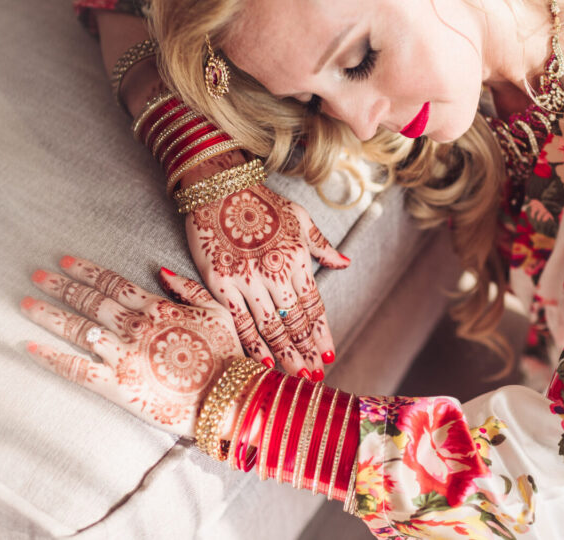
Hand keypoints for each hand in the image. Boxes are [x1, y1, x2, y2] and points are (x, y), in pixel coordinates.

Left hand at [20, 255, 242, 436]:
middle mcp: (132, 327)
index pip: (111, 283)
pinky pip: (75, 369)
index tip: (64, 262)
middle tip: (36, 275)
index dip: (85, 270)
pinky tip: (30, 347)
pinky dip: (51, 357)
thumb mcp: (216, 310)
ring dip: (48, 315)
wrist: (226, 395)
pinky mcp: (114, 385)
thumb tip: (159, 271)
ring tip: (25, 304)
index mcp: (155, 308)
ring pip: (76, 329)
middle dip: (59, 286)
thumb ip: (187, 288)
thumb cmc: (226, 354)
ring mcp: (121, 355)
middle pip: (88, 301)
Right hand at [180, 182, 348, 380]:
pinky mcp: (220, 282)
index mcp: (296, 258)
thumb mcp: (300, 217)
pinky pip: (239, 321)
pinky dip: (251, 344)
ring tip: (295, 378)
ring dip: (285, 356)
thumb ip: (321, 245)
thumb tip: (345, 262)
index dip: (322, 334)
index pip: (313, 306)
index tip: (328, 356)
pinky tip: (262, 363)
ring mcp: (246, 279)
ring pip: (270, 327)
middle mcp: (274, 272)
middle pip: (295, 323)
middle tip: (314, 378)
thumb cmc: (261, 201)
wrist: (218, 186)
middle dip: (307, 353)